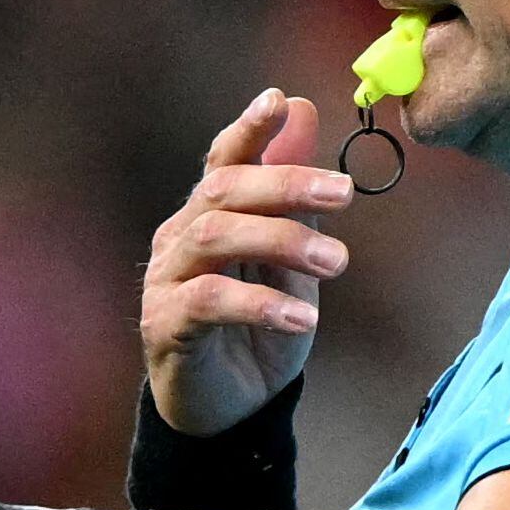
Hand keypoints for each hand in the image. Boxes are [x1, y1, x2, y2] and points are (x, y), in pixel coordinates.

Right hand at [142, 88, 355, 436]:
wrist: (230, 408)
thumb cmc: (258, 328)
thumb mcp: (290, 258)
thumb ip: (291, 192)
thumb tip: (300, 110)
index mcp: (207, 216)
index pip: (223, 161)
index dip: (247, 130)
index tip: (279, 102)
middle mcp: (178, 240)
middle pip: (222, 191)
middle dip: (285, 185)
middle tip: (344, 195)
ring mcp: (166, 282)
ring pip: (213, 237)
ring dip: (281, 240)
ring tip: (337, 265)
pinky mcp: (165, 326)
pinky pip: (209, 300)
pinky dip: (260, 304)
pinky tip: (305, 317)